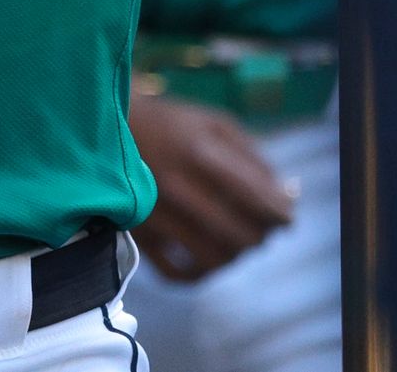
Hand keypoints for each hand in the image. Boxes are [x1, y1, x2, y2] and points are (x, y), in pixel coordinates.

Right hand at [128, 92, 295, 283]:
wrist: (108, 129)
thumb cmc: (172, 125)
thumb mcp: (215, 124)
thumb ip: (254, 158)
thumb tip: (288, 195)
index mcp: (200, 152)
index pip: (255, 198)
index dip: (279, 214)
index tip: (287, 219)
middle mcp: (177, 185)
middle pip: (240, 235)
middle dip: (260, 236)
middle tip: (261, 230)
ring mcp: (156, 213)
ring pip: (213, 259)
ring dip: (234, 256)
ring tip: (236, 242)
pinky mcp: (138, 233)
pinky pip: (176, 273)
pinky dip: (198, 274)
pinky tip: (205, 258)